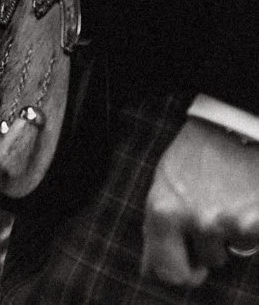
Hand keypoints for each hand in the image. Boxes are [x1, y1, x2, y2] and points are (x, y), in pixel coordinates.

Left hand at [141, 118, 258, 286]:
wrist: (231, 129)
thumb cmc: (194, 156)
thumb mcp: (163, 186)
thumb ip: (158, 227)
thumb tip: (153, 270)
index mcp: (163, 212)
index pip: (165, 273)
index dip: (176, 272)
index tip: (185, 263)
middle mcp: (195, 221)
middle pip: (199, 271)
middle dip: (201, 259)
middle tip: (205, 233)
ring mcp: (229, 223)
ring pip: (227, 254)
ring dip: (226, 236)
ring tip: (224, 202)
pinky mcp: (256, 224)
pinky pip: (251, 242)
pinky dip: (248, 228)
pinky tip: (242, 202)